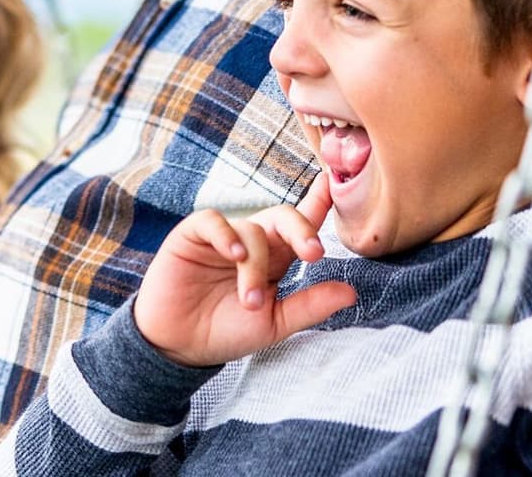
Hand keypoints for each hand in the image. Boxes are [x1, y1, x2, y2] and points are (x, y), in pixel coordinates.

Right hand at [131, 179, 355, 366]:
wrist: (179, 346)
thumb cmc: (226, 332)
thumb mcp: (274, 324)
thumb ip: (309, 306)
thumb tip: (352, 292)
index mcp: (276, 260)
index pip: (300, 226)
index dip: (318, 204)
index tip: (333, 186)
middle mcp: (253, 243)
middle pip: (283, 216)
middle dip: (302, 229)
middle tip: (313, 253)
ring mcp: (222, 238)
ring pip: (251, 230)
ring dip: (255, 267)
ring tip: (248, 300)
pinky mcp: (192, 235)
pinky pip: (213, 221)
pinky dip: (226, 235)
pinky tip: (234, 256)